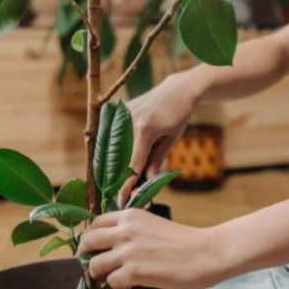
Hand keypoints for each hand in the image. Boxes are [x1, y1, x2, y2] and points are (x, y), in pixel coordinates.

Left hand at [77, 209, 227, 288]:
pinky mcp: (134, 272)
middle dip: (85, 255)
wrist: (207, 252)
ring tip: (112, 277)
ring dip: (100, 274)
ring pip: (95, 265)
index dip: (91, 236)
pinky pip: (111, 282)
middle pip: (88, 242)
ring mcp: (128, 251)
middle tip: (90, 265)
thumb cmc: (185, 241)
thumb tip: (114, 243)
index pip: (96, 222)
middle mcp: (125, 230)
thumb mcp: (153, 224)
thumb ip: (132, 229)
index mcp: (130, 215)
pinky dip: (117, 285)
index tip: (92, 247)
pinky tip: (130, 283)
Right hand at [119, 75, 196, 202]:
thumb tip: (145, 182)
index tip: (122, 198)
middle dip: (116, 177)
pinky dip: (110, 148)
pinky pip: (110, 134)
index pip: (134, 163)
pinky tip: (110, 161)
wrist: (177, 90)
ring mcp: (121, 113)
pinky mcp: (118, 110)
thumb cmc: (178, 115)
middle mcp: (129, 121)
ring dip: (110, 163)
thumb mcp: (171, 139)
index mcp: (145, 129)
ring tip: (111, 181)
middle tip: (116, 193)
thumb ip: (156, 160)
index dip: (128, 183)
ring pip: (110, 145)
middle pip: (118, 156)